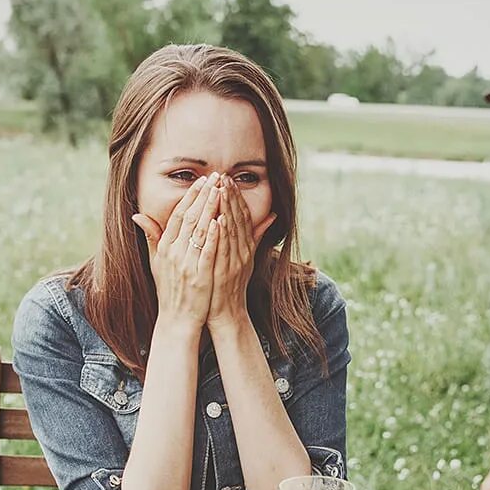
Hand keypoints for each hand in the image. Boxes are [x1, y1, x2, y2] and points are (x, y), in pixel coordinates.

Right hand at [132, 173, 222, 333]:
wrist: (177, 320)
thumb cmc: (170, 291)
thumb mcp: (156, 263)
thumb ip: (151, 238)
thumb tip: (137, 216)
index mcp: (164, 248)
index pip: (177, 215)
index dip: (189, 197)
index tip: (202, 181)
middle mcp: (173, 253)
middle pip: (189, 218)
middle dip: (203, 196)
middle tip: (215, 178)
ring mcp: (186, 264)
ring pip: (198, 231)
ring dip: (210, 209)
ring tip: (221, 191)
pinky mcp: (199, 276)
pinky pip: (206, 252)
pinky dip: (213, 236)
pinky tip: (220, 221)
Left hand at [205, 176, 276, 331]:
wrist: (228, 313)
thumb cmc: (231, 285)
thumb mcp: (246, 258)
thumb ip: (256, 236)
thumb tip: (271, 216)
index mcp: (247, 247)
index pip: (242, 216)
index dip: (236, 197)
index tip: (228, 179)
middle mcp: (243, 252)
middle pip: (238, 219)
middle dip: (230, 196)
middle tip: (222, 176)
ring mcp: (235, 263)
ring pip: (231, 231)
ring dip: (225, 209)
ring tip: (219, 189)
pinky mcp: (226, 273)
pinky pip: (224, 250)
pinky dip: (222, 235)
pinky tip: (217, 219)